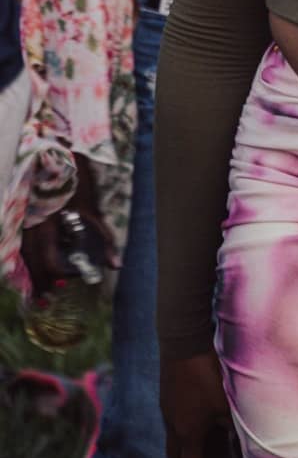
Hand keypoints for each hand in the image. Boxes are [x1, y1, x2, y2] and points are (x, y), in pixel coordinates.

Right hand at [20, 154, 115, 295]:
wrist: (60, 156)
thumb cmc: (78, 182)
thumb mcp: (94, 210)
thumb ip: (104, 239)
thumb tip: (116, 265)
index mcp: (48, 221)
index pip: (48, 257)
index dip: (60, 272)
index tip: (73, 278)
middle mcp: (32, 222)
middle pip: (32, 260)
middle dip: (39, 282)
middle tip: (47, 301)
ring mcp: (26, 218)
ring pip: (24, 252)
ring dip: (31, 274)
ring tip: (37, 295)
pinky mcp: (25, 215)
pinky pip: (22, 242)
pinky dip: (26, 259)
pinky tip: (31, 271)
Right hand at [160, 350, 231, 457]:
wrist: (183, 345)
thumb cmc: (206, 376)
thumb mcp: (225, 402)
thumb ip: (231, 423)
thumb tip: (239, 434)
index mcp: (188, 434)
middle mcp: (173, 425)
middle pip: (174, 454)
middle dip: (185, 457)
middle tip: (201, 450)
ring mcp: (165, 408)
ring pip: (170, 432)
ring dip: (182, 433)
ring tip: (199, 424)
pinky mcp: (164, 392)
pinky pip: (170, 412)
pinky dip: (180, 414)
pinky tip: (193, 402)